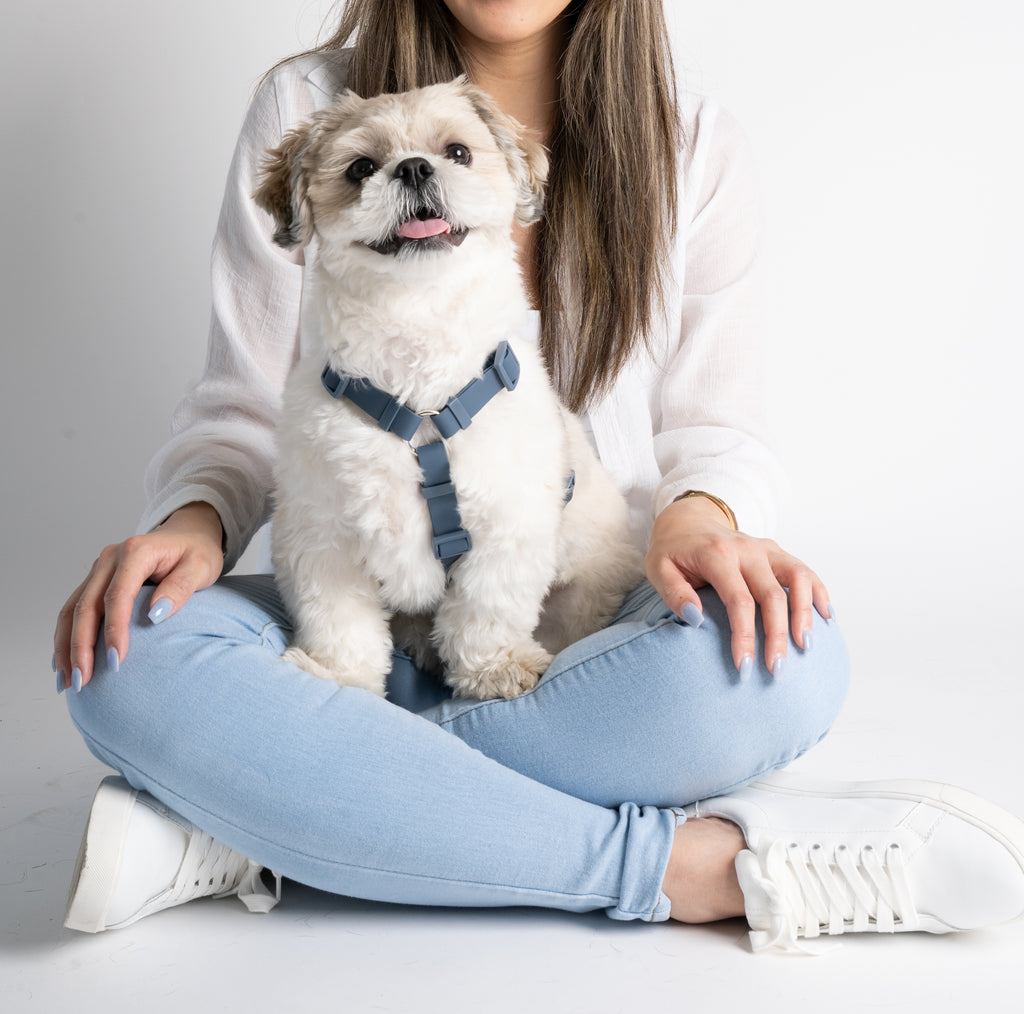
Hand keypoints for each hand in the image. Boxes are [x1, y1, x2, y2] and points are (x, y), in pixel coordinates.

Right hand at [54, 502, 224, 690]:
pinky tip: (65, 663)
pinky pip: (74, 609)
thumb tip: (155, 615)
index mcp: (136, 552)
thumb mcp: (201, 567)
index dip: (113, 630)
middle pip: (86, 606)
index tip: (115, 661)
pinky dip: (67, 637)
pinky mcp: (96, 580)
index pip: (117, 596)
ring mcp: (100, 568)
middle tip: (83, 682)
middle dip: (81, 647)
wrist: (189, 534)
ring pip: (72, 610)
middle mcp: (110, 558)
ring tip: (68, 681)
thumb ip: (180, 588)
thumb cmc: (198, 552)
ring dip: (66, 647)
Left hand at [644, 495, 830, 676]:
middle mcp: (746, 549)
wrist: (687, 521)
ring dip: (805, 613)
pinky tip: (826, 616)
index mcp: (717, 555)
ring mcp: (765, 548)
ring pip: (798, 578)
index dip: (745, 636)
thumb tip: (695, 620)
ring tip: (805, 646)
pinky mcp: (776, 552)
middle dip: (777, 635)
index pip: (739, 600)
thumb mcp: (658, 569)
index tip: (745, 667)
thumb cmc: (672, 552)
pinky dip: (818, 592)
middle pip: (772, 595)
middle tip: (777, 669)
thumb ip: (674, 593)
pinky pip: (804, 571)